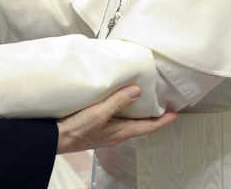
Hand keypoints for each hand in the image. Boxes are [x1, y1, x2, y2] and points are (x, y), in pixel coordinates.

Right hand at [56, 86, 176, 153]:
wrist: (55, 138)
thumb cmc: (75, 130)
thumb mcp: (98, 114)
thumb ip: (117, 102)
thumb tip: (136, 91)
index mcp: (121, 131)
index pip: (149, 127)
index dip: (163, 120)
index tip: (175, 113)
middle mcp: (116, 133)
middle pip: (141, 124)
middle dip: (152, 114)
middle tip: (161, 103)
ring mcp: (107, 131)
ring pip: (128, 121)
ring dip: (136, 110)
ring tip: (141, 98)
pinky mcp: (97, 126)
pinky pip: (116, 117)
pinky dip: (122, 108)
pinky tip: (116, 100)